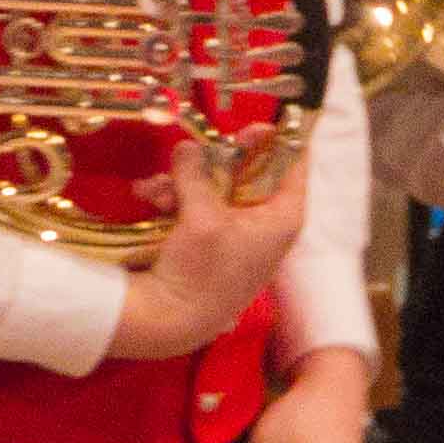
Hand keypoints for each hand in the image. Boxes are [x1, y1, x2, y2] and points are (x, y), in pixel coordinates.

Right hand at [109, 138, 310, 367]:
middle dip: (215, 160)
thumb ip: (197, 174)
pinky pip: (195, 204)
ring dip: (183, 181)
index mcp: (282, 217)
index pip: (295, 165)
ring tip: (157, 190)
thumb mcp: (202, 217)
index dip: (277, 138)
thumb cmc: (203, 274)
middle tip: (198, 146)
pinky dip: (172, 199)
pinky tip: (148, 198)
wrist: (170, 321)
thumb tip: (188, 147)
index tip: (255, 121)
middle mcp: (264, 222)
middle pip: (249, 170)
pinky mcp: (208, 239)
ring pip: (215, 184)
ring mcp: (235, 231)